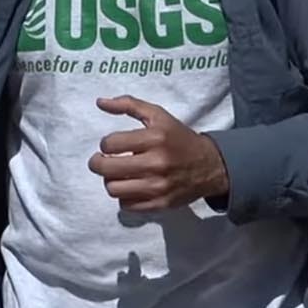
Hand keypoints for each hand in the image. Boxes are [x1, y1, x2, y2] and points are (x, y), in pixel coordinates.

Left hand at [86, 96, 229, 211]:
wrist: (209, 165)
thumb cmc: (178, 138)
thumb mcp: (158, 115)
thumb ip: (129, 105)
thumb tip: (100, 102)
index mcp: (156, 138)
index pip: (110, 144)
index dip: (105, 144)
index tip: (112, 145)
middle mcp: (157, 163)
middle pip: (107, 169)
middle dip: (98, 163)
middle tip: (102, 160)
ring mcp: (159, 187)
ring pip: (113, 189)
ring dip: (111, 180)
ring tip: (118, 174)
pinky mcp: (160, 204)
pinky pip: (127, 205)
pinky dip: (124, 197)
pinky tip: (131, 186)